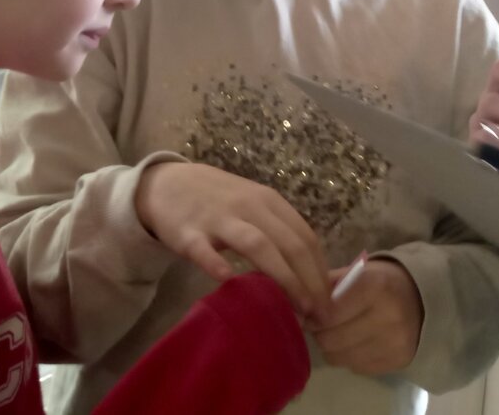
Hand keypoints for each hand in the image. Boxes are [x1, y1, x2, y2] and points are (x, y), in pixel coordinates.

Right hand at [135, 162, 331, 319]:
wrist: (168, 183)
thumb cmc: (220, 201)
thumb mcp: (254, 207)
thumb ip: (278, 232)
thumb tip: (310, 274)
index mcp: (270, 202)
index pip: (305, 237)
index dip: (321, 271)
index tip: (329, 302)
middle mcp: (250, 206)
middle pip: (289, 243)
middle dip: (309, 281)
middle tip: (319, 314)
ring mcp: (219, 218)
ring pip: (257, 245)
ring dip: (281, 277)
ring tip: (296, 308)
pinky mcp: (189, 232)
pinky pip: (204, 249)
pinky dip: (216, 264)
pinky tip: (228, 281)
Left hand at [311, 259, 423, 375]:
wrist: (422, 300)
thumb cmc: (380, 282)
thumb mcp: (355, 272)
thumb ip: (325, 286)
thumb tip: (295, 305)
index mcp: (376, 286)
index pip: (328, 313)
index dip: (312, 315)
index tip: (309, 312)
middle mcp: (389, 316)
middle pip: (330, 339)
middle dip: (320, 332)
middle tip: (323, 324)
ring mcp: (395, 342)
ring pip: (340, 358)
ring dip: (333, 347)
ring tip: (341, 332)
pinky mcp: (399, 361)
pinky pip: (356, 367)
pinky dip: (350, 357)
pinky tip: (358, 342)